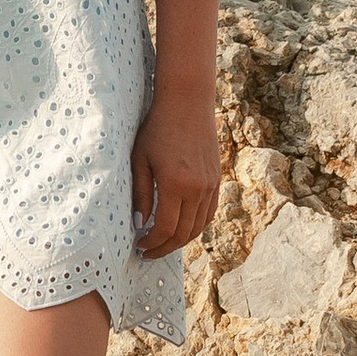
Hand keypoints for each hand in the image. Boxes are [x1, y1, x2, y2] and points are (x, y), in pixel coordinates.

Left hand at [131, 93, 222, 259]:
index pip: (166, 228)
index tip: (139, 247)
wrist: (187, 103)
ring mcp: (211, 185)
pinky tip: (181, 227)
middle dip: (165, 247)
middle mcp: (198, 188)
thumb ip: (140, 194)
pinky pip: (209, 212)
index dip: (152, 243)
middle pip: (184, 233)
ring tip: (163, 243)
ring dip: (181, 240)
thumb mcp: (140, 160)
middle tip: (148, 252)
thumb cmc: (157, 128)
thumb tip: (139, 224)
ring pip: (199, 226)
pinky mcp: (217, 179)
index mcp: (176, 184)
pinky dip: (196, 226)